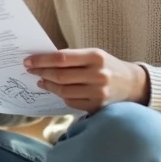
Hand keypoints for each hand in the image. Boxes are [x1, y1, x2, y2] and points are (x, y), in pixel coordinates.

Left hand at [24, 49, 149, 114]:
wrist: (132, 84)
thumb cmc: (108, 66)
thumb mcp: (94, 55)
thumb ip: (72, 57)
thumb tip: (43, 60)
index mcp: (96, 57)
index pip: (62, 58)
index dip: (42, 60)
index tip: (28, 61)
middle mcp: (98, 75)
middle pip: (60, 76)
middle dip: (41, 73)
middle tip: (30, 70)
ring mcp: (98, 93)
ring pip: (64, 91)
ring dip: (48, 86)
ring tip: (41, 81)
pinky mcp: (97, 107)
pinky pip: (71, 102)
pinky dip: (61, 96)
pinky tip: (55, 90)